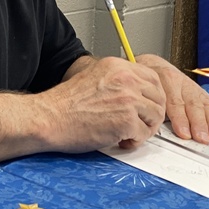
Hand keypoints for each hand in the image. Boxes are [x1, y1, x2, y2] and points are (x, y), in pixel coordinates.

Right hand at [48, 56, 166, 150]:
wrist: (49, 118)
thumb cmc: (65, 104)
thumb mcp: (93, 78)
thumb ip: (117, 81)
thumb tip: (136, 93)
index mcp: (117, 66)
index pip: (152, 77)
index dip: (153, 95)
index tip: (147, 106)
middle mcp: (125, 79)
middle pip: (159, 96)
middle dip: (152, 114)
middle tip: (140, 124)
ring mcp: (128, 99)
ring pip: (155, 116)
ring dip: (145, 129)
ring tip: (129, 134)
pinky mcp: (126, 121)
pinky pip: (144, 134)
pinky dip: (134, 141)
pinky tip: (121, 141)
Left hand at [135, 53, 208, 143]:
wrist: (153, 66)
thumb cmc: (147, 80)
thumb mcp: (143, 89)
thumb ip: (148, 104)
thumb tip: (148, 125)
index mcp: (166, 81)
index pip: (175, 103)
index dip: (181, 119)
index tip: (184, 133)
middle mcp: (183, 85)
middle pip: (194, 106)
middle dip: (199, 124)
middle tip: (202, 138)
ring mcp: (195, 91)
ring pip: (206, 106)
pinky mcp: (203, 96)